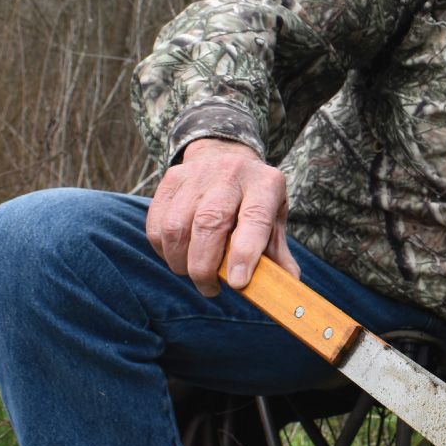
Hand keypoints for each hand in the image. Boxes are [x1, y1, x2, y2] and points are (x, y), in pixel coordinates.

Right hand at [146, 138, 301, 295]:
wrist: (226, 157)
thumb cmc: (253, 200)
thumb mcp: (274, 219)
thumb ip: (278, 254)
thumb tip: (287, 284)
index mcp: (265, 184)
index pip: (255, 218)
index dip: (244, 253)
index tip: (238, 283)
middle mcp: (232, 173)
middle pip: (209, 222)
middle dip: (204, 265)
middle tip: (209, 288)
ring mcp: (198, 174)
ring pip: (177, 225)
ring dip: (181, 260)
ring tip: (192, 273)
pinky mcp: (172, 179)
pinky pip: (158, 222)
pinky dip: (164, 249)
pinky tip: (178, 256)